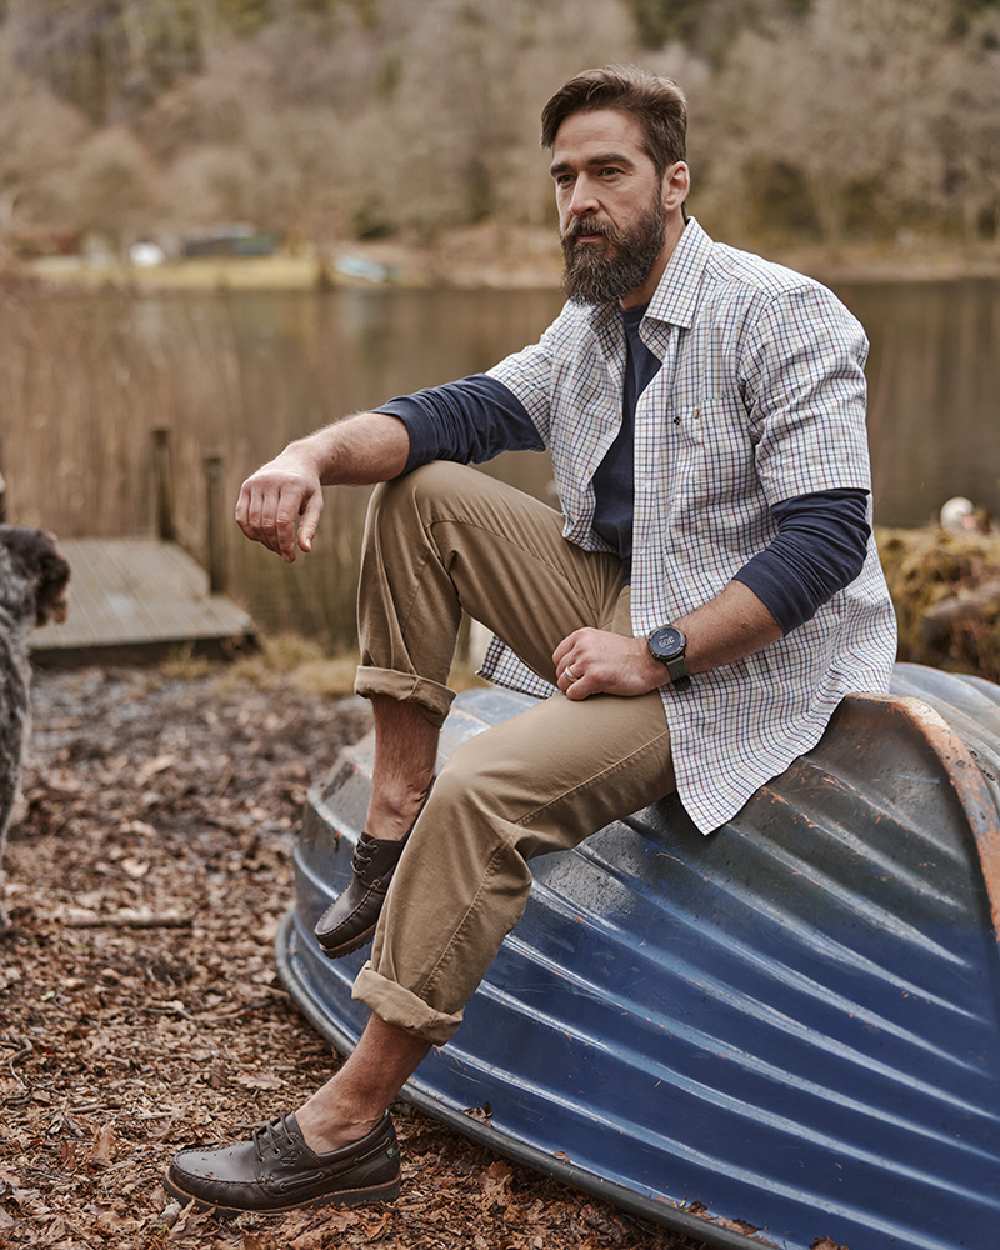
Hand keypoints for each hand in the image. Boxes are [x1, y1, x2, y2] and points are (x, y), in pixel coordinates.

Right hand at [235, 448, 323, 561]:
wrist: (297, 461)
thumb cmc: (308, 488)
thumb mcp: (315, 504)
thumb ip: (310, 526)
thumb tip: (305, 549)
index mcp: (292, 485)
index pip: (283, 521)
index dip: (285, 542)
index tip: (291, 557)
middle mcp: (271, 481)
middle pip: (267, 523)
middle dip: (275, 543)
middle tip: (284, 554)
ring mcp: (255, 482)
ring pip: (253, 521)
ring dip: (263, 540)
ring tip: (275, 546)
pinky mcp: (246, 486)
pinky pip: (241, 515)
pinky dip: (249, 531)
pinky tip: (260, 538)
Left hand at [552, 628, 666, 699]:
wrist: (650, 660)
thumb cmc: (628, 654)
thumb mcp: (601, 640)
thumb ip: (583, 647)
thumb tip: (566, 665)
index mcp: (582, 635)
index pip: (558, 656)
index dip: (564, 669)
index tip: (574, 675)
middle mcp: (582, 646)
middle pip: (559, 670)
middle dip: (568, 681)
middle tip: (581, 686)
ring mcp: (587, 662)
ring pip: (563, 682)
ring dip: (572, 690)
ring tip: (585, 690)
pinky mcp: (595, 678)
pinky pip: (573, 693)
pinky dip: (578, 697)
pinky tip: (589, 694)